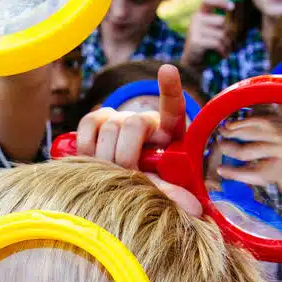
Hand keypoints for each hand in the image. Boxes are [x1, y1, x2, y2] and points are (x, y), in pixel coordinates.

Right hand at [73, 64, 201, 215]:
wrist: (124, 177)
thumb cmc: (149, 180)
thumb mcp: (162, 184)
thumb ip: (173, 192)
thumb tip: (194, 210)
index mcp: (170, 131)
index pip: (173, 106)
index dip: (169, 88)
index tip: (166, 71)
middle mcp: (146, 120)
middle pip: (133, 123)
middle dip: (126, 155)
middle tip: (124, 174)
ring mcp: (122, 117)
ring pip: (110, 126)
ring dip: (105, 155)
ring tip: (108, 171)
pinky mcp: (98, 119)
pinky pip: (89, 123)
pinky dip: (86, 143)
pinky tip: (89, 156)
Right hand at [180, 0, 234, 65]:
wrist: (192, 63)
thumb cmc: (206, 46)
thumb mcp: (212, 31)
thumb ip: (220, 24)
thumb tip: (235, 23)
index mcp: (199, 14)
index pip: (208, 0)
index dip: (220, 1)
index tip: (232, 7)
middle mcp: (195, 19)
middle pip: (222, 21)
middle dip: (229, 33)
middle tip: (228, 43)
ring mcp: (194, 29)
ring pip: (221, 34)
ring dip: (226, 44)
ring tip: (224, 50)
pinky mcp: (196, 41)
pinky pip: (217, 43)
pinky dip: (222, 51)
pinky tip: (221, 55)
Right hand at [209, 112, 281, 188]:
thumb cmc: (269, 164)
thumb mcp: (259, 174)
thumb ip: (241, 174)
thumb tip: (220, 170)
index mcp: (279, 170)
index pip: (256, 173)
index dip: (236, 172)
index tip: (220, 168)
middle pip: (251, 151)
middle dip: (231, 148)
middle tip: (220, 145)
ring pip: (254, 133)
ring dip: (235, 132)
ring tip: (223, 132)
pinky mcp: (279, 123)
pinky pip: (258, 121)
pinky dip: (242, 122)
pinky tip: (232, 125)